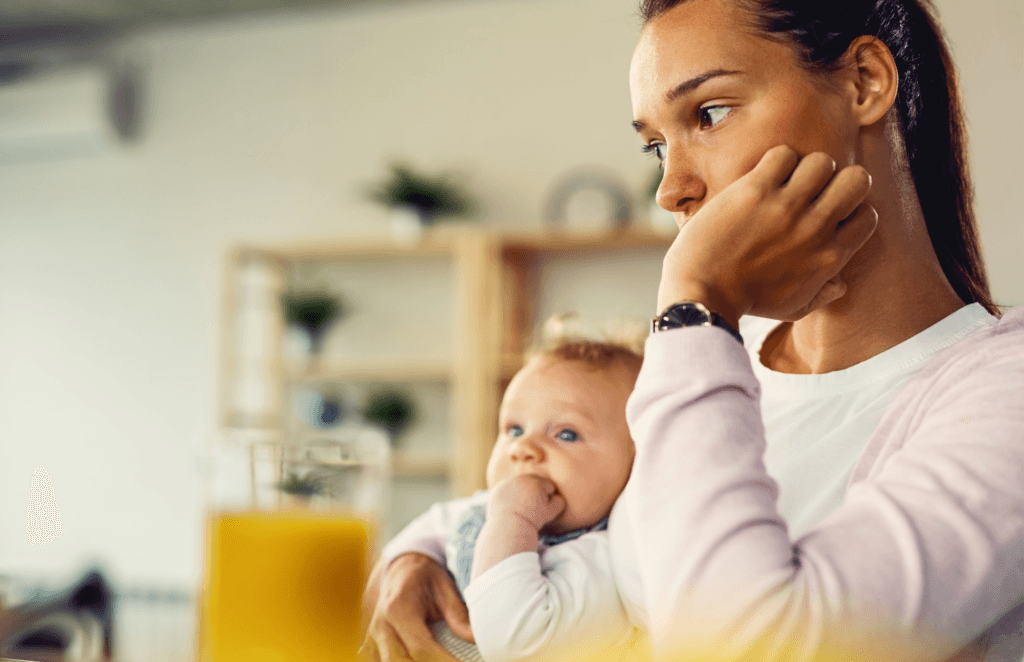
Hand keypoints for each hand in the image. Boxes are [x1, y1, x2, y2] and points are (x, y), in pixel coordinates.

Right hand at [360, 553, 472, 661]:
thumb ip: (457, 613)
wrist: (399, 568)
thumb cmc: (424, 575)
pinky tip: (432, 658)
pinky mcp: (374, 646)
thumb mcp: (444, 585)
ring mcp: (373, 638)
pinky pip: (389, 661)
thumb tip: (475, 638)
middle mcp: (381, 626)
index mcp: (398, 608)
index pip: (421, 649)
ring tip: (446, 659)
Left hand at [487, 474, 566, 531]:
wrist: (509, 526)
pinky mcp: (496, 490)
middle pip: (533, 484)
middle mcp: (521, 478)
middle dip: (535, 494)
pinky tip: (510, 509)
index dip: (549, 499)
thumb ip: (559, 501)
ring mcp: (507, 482)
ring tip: (521, 510)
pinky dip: (509, 498)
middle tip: (532, 509)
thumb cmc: (532, 519)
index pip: (549, 486)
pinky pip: (506, 492)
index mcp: (537, 481)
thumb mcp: (551, 512)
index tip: (543, 509)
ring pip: (519, 487)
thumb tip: (557, 496)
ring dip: (522, 495)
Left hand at [658, 145, 877, 325]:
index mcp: (830, 257)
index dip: (850, 209)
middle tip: (810, 191)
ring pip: (821, 161)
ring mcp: (786, 208)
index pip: (868, 216)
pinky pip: (782, 155)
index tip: (826, 212)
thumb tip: (841, 283)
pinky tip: (761, 178)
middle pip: (857, 179)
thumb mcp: (793, 307)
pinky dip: (774, 161)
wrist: (701, 294)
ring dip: (803, 168)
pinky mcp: (755, 191)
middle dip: (837, 179)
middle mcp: (815, 229)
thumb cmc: (746, 302)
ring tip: (782, 182)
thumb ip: (822, 294)